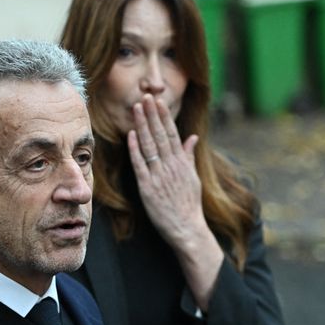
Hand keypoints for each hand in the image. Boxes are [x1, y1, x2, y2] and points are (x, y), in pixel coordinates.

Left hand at [128, 94, 223, 308]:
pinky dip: (136, 150)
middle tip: (145, 96)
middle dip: (152, 115)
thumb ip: (189, 156)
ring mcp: (160, 176)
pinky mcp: (148, 188)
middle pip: (160, 135)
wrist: (187, 228)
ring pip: (150, 146)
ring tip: (137, 108)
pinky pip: (141, 165)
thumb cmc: (189, 204)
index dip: (164, 116)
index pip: (172, 134)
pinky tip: (131, 135)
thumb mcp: (193, 177)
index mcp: (182, 163)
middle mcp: (171, 166)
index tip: (158, 101)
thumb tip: (192, 137)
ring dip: (143, 126)